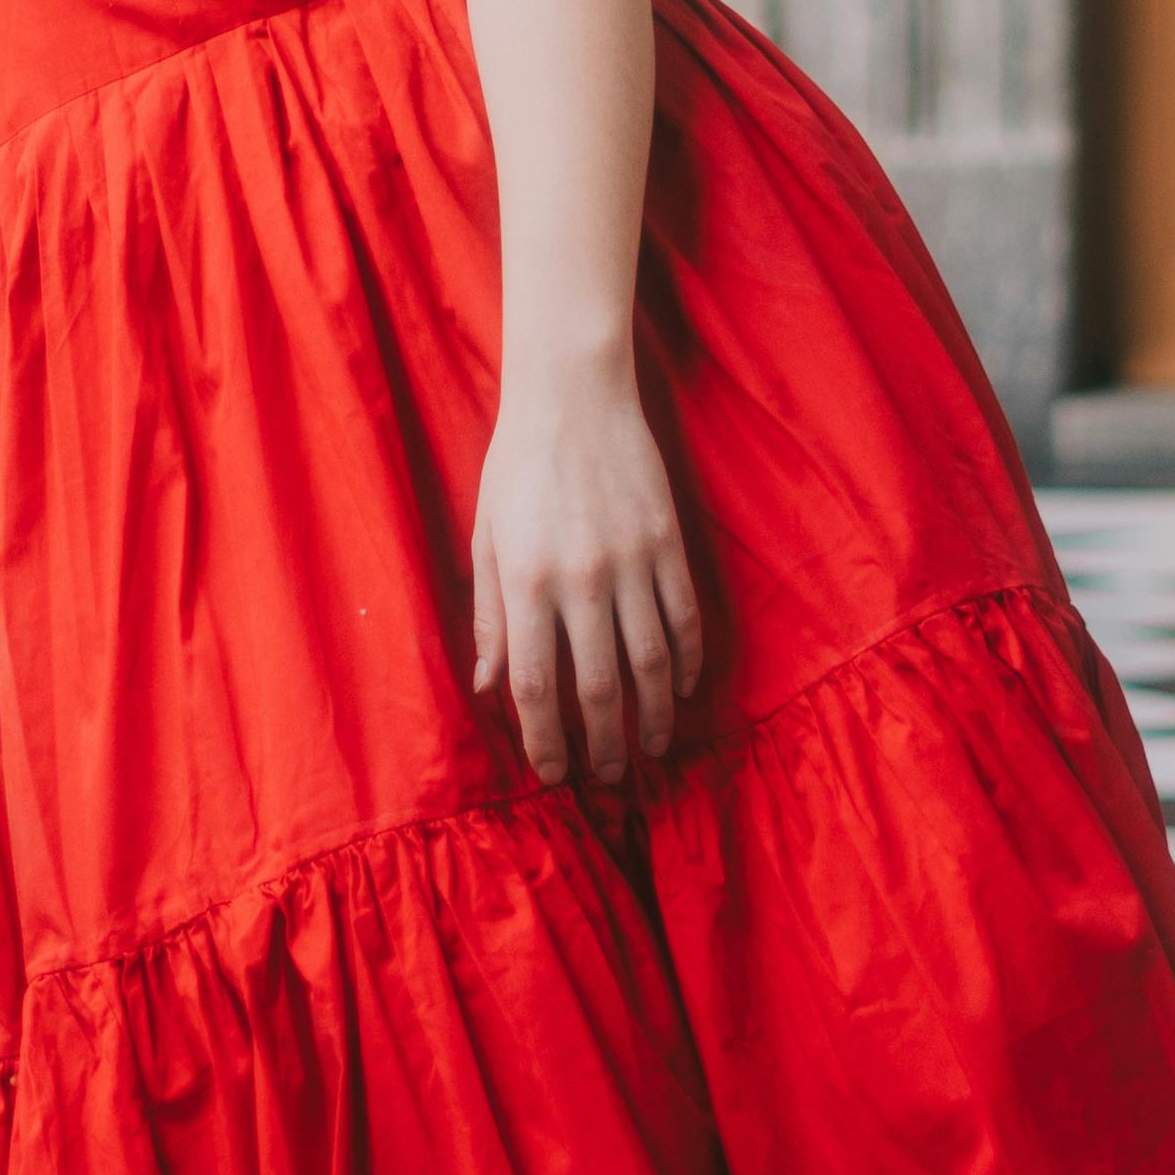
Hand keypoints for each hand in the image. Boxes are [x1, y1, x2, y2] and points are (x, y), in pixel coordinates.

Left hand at [468, 368, 705, 788]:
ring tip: (649, 750)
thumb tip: (489, 688)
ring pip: (651, 662)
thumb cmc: (517, 467)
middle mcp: (582, 578)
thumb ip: (491, 616)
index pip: (537, 683)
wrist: (574, 397)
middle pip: (599, 686)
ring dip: (651, 716)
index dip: (545, 738)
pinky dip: (687, 660)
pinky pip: (685, 616)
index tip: (552, 771)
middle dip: (602, 742)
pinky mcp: (668, 541)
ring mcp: (632, 560)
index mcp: (527, 581)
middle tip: (604, 777)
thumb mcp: (486, 539)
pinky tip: (680, 690)